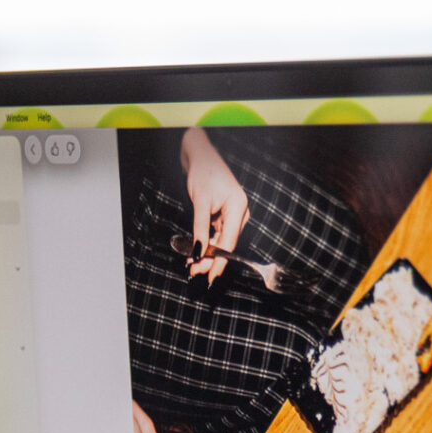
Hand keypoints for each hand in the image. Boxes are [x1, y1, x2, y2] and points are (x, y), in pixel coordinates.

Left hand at [179, 126, 246, 284]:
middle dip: (210, 259)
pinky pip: (217, 233)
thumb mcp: (200, 202)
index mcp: (238, 207)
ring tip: (192, 263)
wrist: (200, 155)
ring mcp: (233, 213)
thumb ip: (200, 229)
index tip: (210, 277)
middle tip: (194, 270)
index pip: (230, 242)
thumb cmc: (203, 173)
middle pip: (226, 244)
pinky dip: (207, 242)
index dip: (219, 262)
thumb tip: (198, 253)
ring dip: (207, 252)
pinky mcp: (225, 214)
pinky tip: (196, 251)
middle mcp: (239, 212)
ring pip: (221, 240)